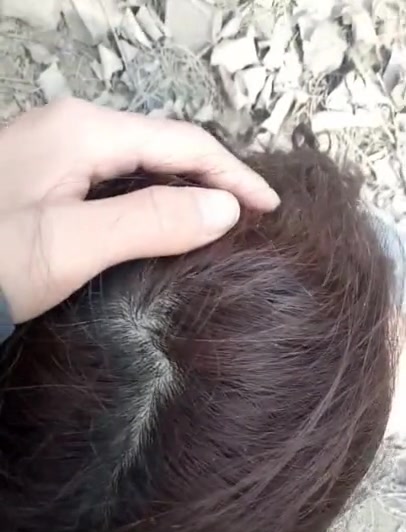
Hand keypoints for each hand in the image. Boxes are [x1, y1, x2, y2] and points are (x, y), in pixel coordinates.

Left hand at [0, 99, 279, 322]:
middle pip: (162, 146)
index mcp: (84, 132)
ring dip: (183, 188)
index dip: (232, 174)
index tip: (270, 209)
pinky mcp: (45, 175)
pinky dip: (150, 198)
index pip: (182, 143)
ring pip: (139, 162)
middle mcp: (71, 127)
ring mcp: (54, 149)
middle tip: (250, 215)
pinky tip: (163, 220)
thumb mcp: (73, 244)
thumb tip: (224, 209)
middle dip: (211, 177)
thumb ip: (149, 223)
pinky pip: (114, 178)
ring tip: (218, 218)